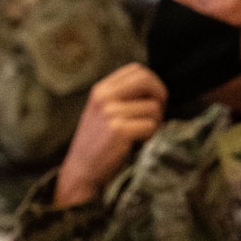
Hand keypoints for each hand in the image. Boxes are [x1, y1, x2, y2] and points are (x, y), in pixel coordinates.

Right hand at [53, 64, 167, 207]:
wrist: (81, 171)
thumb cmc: (97, 144)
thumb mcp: (103, 112)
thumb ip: (124, 98)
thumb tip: (158, 92)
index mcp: (101, 90)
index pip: (137, 70)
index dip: (152, 83)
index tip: (153, 100)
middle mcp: (104, 97)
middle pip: (147, 80)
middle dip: (160, 96)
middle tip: (157, 115)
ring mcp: (110, 113)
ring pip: (153, 107)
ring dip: (155, 123)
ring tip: (142, 135)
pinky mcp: (118, 130)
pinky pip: (151, 126)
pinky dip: (151, 137)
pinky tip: (139, 144)